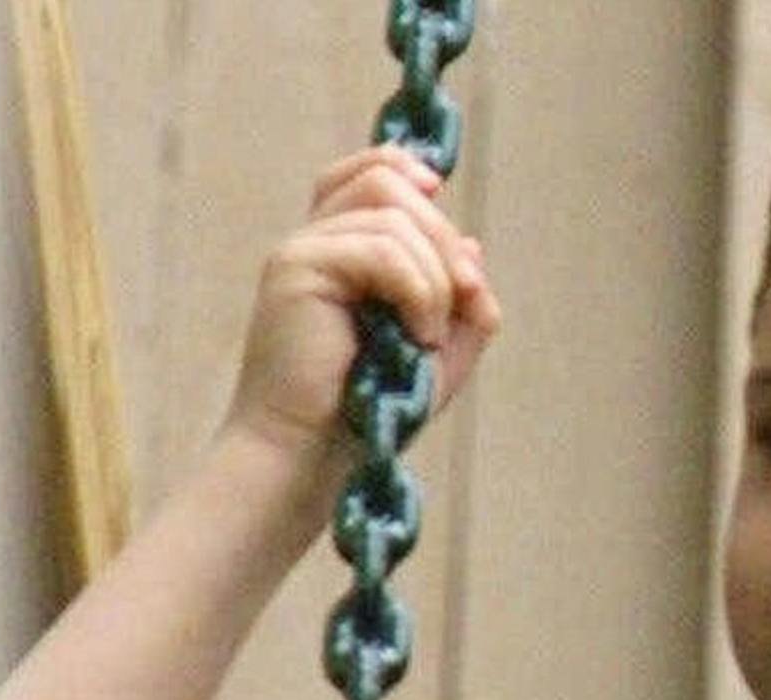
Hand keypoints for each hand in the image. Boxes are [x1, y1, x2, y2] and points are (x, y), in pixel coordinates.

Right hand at [223, 144, 502, 467]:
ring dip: (436, 276)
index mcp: (339, 251)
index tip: (445, 209)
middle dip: (445, 241)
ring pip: (392, 215)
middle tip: (467, 305)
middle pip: (389, 184)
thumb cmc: (371, 411)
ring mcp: (301, 250)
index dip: (410, 173)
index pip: (369, 173)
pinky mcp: (295, 268)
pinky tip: (417, 337)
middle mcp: (315, 241)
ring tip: (429, 337)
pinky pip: (381, 249)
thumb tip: (475, 246)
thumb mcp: (438, 354)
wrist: (313, 455)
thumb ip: (463, 302)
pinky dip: (419, 292)